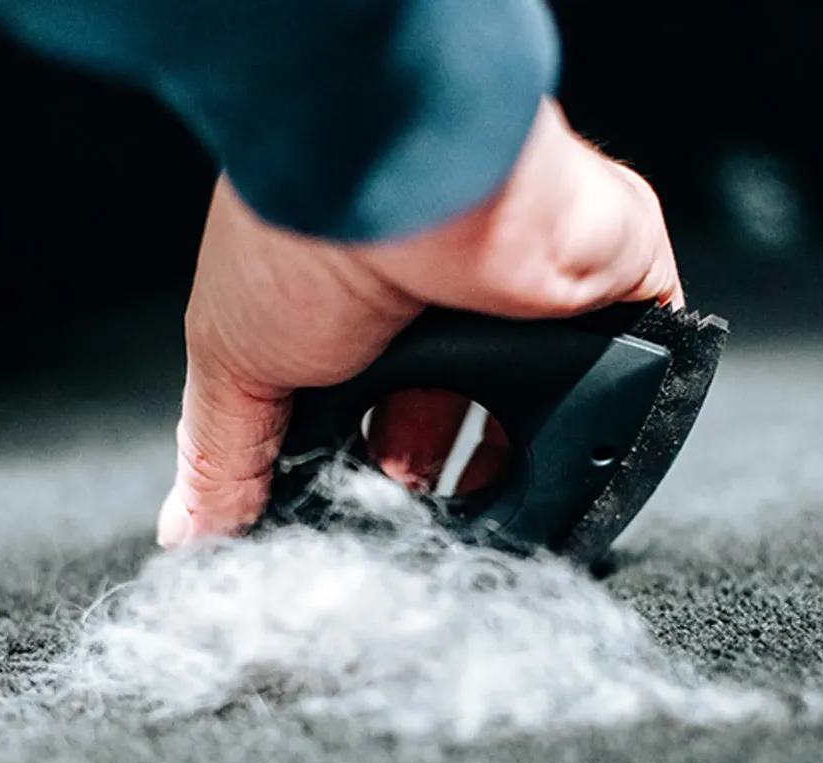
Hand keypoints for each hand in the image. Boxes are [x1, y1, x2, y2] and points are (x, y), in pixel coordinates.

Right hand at [157, 97, 682, 546]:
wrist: (404, 169)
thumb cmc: (305, 236)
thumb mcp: (234, 362)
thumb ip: (224, 458)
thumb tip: (195, 534)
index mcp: (361, 317)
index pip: (369, 418)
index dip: (364, 476)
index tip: (356, 518)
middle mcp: (446, 306)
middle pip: (456, 420)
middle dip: (432, 479)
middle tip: (411, 507)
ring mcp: (529, 300)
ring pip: (542, 413)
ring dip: (513, 463)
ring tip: (482, 495)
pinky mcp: (610, 294)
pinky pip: (628, 380)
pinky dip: (602, 427)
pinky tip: (570, 456)